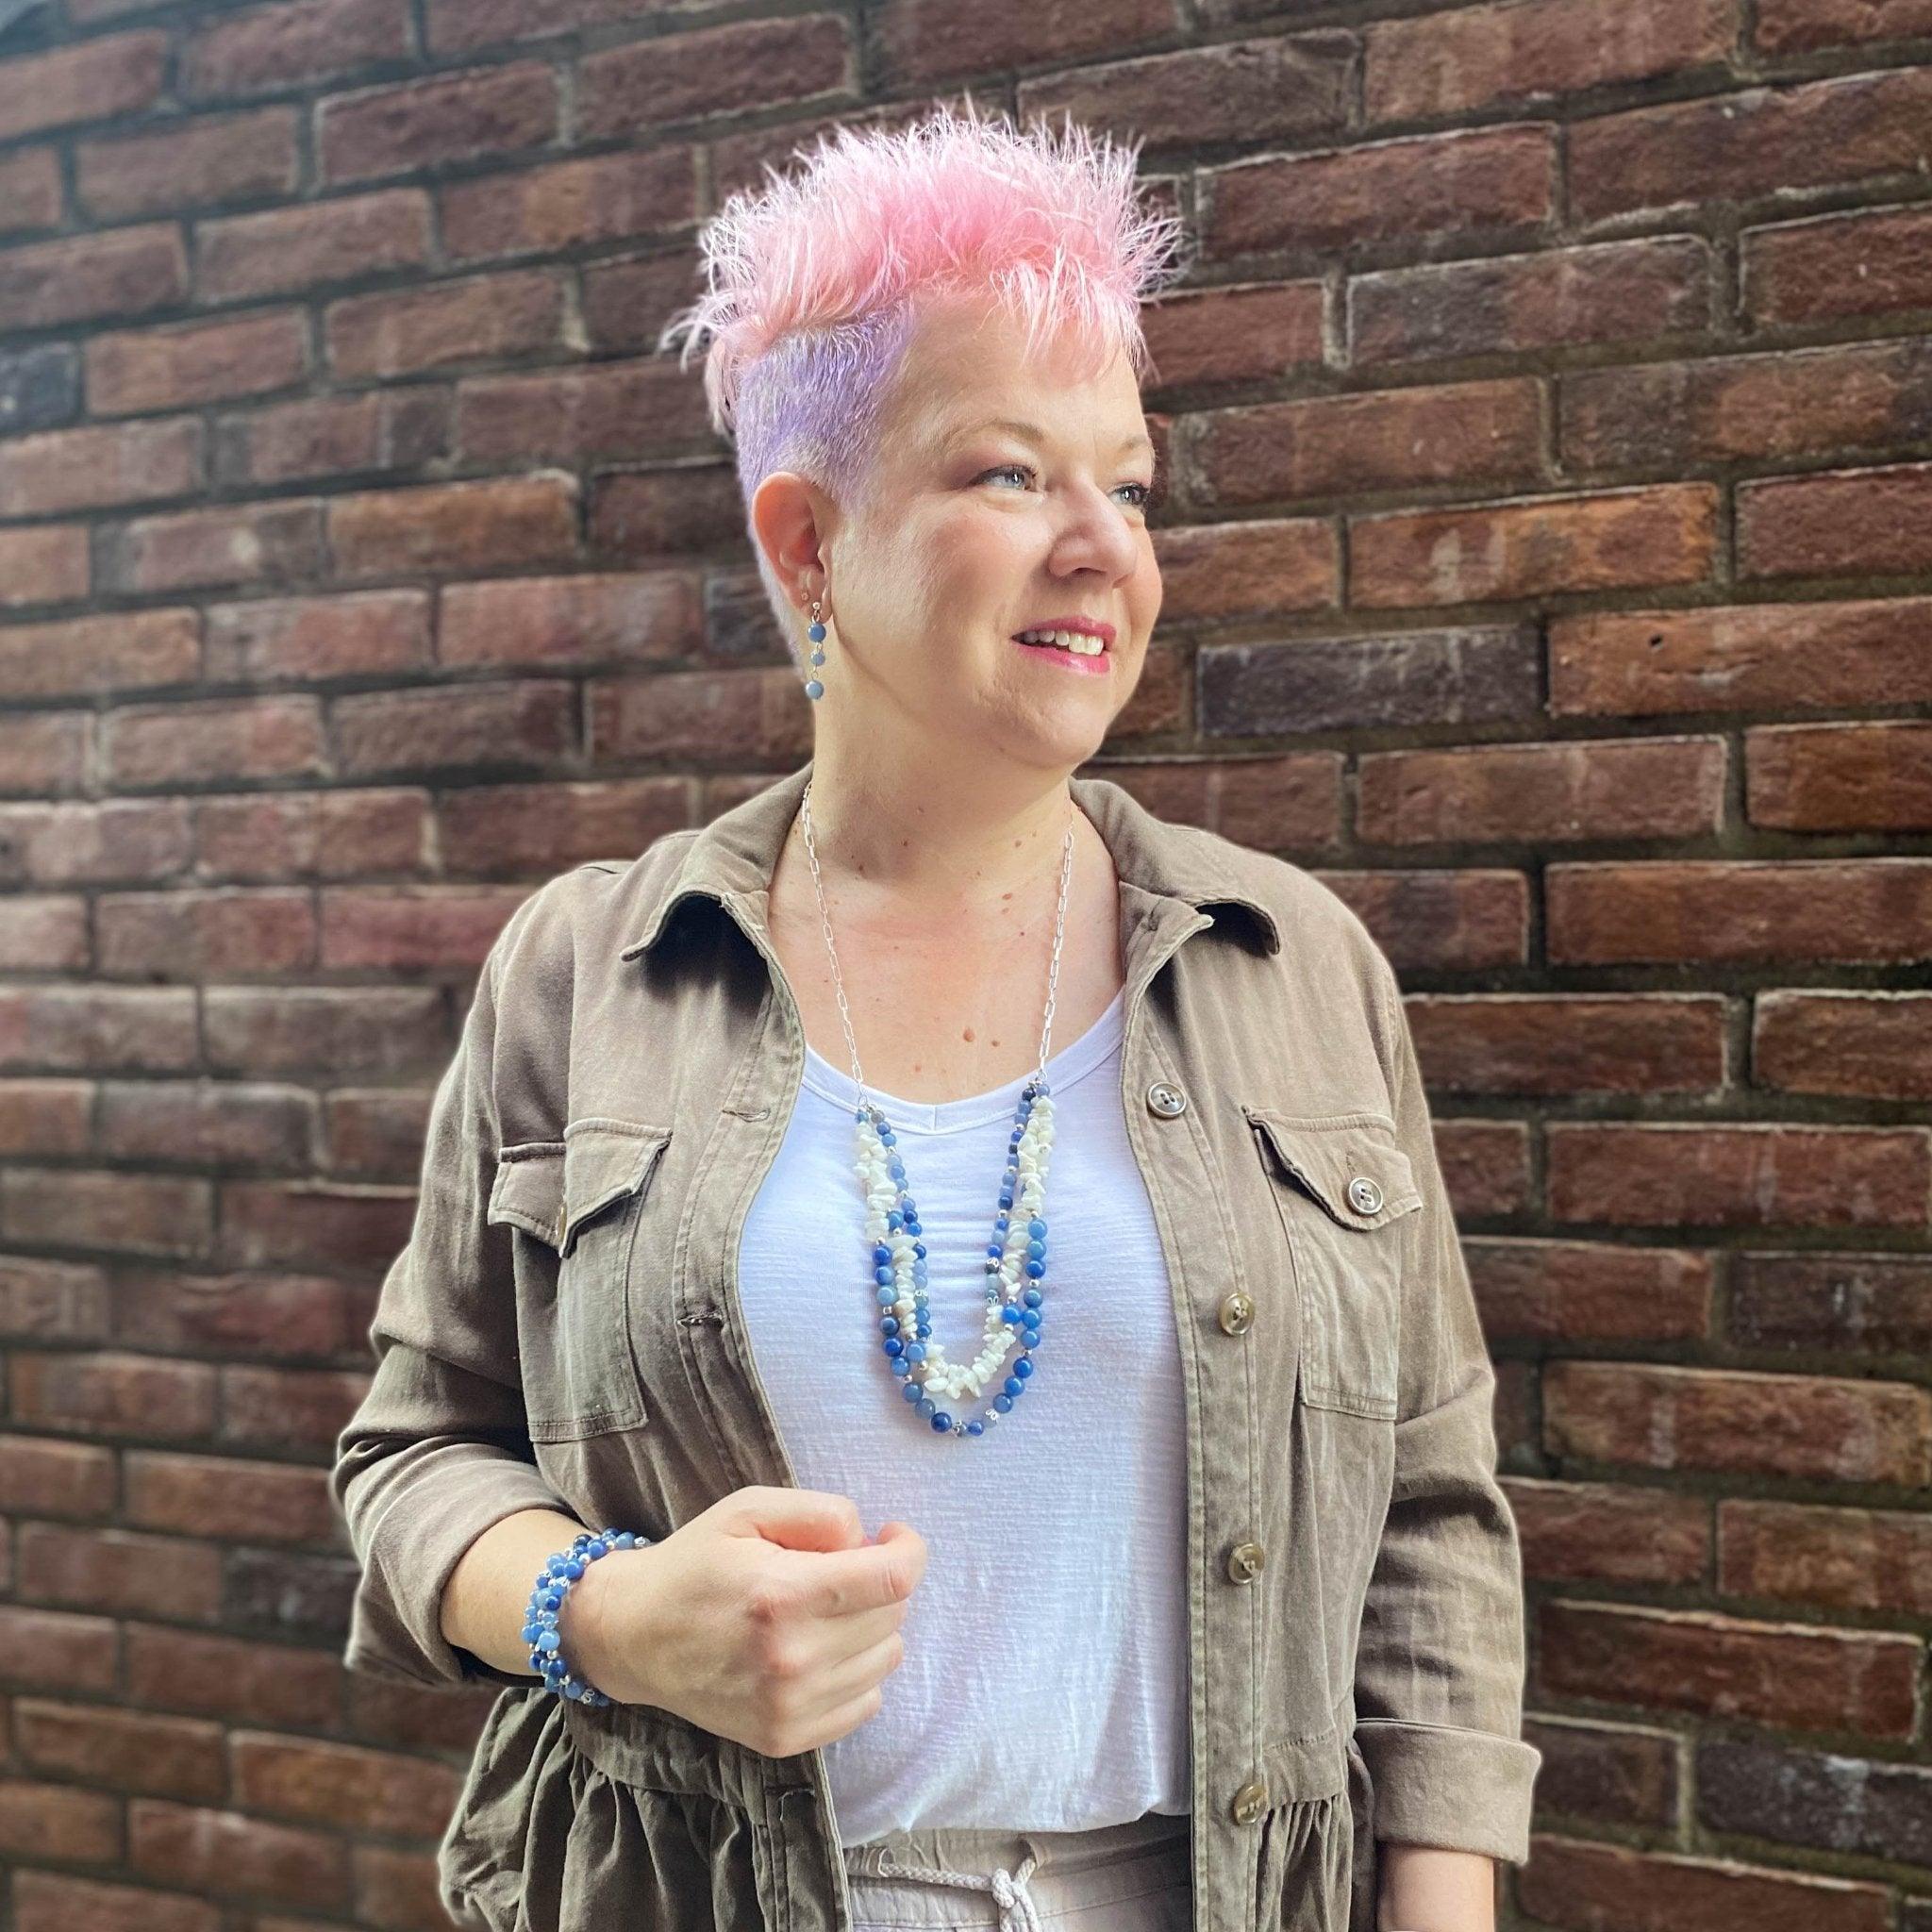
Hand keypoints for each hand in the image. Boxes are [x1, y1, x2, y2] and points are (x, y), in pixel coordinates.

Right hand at [566, 1486, 925, 1756]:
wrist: (634, 1636)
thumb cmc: (695, 1563)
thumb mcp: (748, 1509)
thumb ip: (820, 1513)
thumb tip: (871, 1541)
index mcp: (782, 1595)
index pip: (893, 1580)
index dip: (908, 1549)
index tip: (892, 1535)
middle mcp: (792, 1659)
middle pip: (893, 1615)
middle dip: (879, 1582)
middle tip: (837, 1568)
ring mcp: (789, 1706)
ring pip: (886, 1658)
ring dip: (869, 1627)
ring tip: (824, 1610)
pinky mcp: (786, 1737)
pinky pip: (866, 1702)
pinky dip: (856, 1671)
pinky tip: (820, 1649)